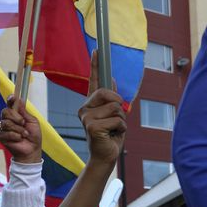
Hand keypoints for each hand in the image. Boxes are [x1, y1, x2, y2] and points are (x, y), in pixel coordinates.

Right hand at [0, 95, 41, 162]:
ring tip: (24, 134)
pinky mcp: (0, 136)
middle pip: (5, 112)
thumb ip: (25, 112)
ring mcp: (3, 128)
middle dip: (16, 117)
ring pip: (6, 123)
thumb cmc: (33, 135)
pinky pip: (6, 132)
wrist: (32, 149)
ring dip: (18, 129)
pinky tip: (19, 139)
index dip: (10, 100)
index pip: (10, 105)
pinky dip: (15, 136)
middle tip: (23, 123)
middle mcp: (8, 119)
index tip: (12, 97)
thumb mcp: (32, 122)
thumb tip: (19, 100)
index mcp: (16, 115)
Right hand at [77, 51, 125, 165]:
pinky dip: (121, 128)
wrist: (106, 156)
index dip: (95, 65)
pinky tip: (112, 135)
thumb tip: (114, 80)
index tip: (97, 50)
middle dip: (119, 106)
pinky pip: (117, 120)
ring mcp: (86, 117)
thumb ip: (112, 100)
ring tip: (113, 130)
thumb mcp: (114, 115)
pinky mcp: (91, 126)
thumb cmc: (110, 136)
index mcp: (91, 103)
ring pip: (116, 107)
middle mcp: (85, 107)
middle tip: (116, 120)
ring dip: (122, 120)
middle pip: (108, 93)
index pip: (93, 81)